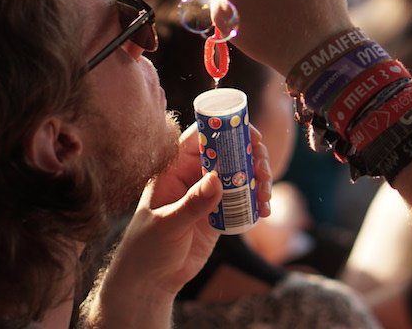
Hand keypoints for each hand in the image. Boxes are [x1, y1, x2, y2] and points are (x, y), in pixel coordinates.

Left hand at [100, 124, 272, 301]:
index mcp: (174, 170)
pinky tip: (263, 211)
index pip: (200, 139)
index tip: (251, 136)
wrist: (150, 281)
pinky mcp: (220, 213)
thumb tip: (215, 179)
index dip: (226, 130)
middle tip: (263, 170)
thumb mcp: (167, 225)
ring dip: (258, 179)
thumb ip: (191, 203)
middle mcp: (193, 177)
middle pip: (228, 153)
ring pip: (240, 175)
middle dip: (251, 156)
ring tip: (265, 195)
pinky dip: (257, 201)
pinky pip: (244, 200)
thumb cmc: (146, 248)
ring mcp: (208, 195)